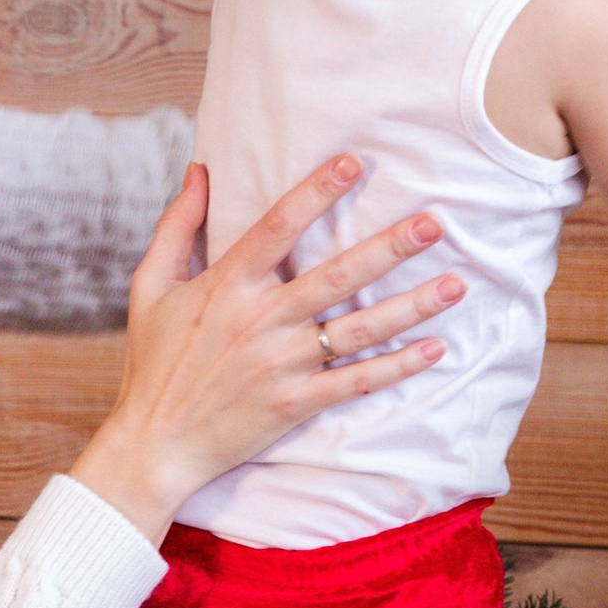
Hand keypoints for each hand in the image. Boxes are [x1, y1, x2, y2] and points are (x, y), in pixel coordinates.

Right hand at [69, 157, 463, 539]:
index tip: (353, 162)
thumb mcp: (151, 287)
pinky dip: (396, 368)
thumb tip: (199, 168)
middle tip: (434, 222)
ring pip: (357, 329)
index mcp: (225, 285)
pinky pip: (355, 382)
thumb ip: (178, 226)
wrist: (152, 445)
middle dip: (389, 247)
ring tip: (456, 284)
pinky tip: (434, 350)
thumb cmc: (152, 362)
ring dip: (410, 307)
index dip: (316, 191)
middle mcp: (259, 320)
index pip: (277, 226)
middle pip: (336, 275)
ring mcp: (281, 364)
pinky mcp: (295, 404)